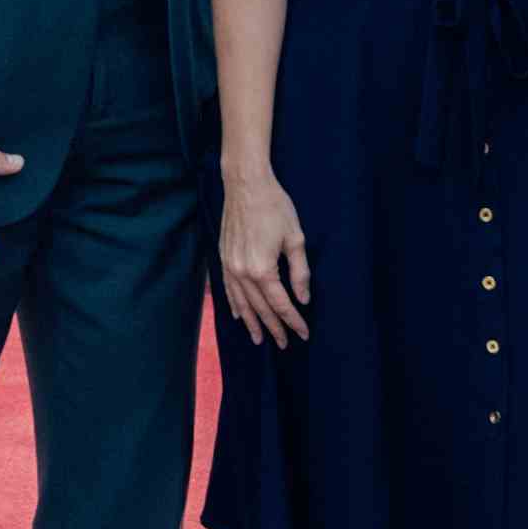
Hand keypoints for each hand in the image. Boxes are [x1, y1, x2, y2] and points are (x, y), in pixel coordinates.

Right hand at [218, 167, 311, 348]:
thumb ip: (300, 272)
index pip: (280, 303)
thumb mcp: (295, 239)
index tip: (304, 333)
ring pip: (242, 303)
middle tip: (285, 344)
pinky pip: (228, 289)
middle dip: (274, 327)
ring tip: (260, 339)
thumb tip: (303, 297)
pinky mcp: (223, 258)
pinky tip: (239, 316)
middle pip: (260, 308)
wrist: (245, 184)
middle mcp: (242, 272)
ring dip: (252, 322)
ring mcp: (230, 266)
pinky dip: (234, 305)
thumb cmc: (274, 207)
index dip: (293, 320)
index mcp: (262, 269)